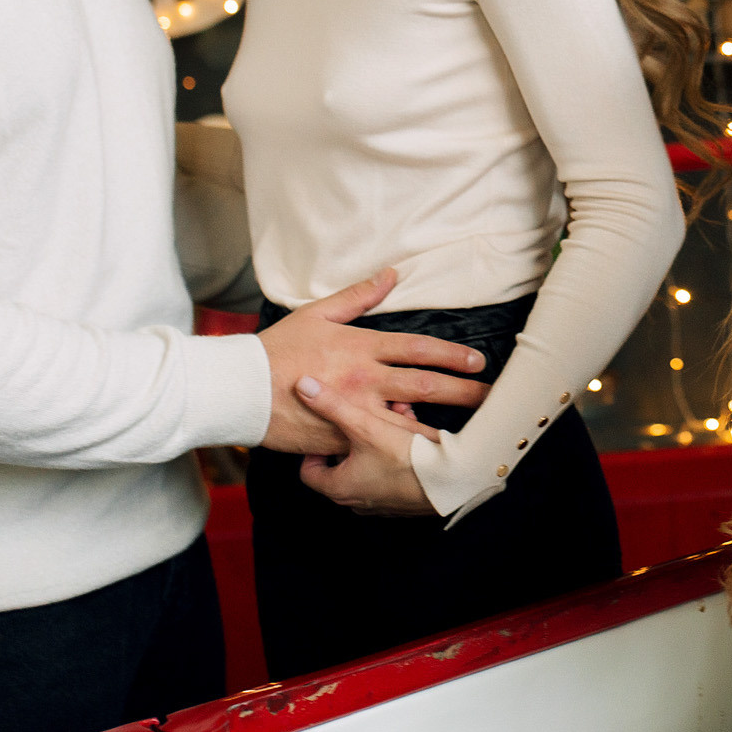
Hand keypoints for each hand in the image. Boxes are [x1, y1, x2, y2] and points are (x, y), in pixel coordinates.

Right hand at [256, 269, 488, 455]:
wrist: (241, 388)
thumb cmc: (278, 348)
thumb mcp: (318, 313)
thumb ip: (359, 296)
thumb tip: (390, 274)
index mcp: (362, 347)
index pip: (419, 348)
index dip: (453, 355)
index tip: (478, 362)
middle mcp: (364, 378)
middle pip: (425, 384)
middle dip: (462, 391)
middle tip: (491, 398)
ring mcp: (353, 410)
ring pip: (408, 421)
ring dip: (442, 427)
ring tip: (471, 435)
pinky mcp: (339, 438)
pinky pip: (376, 445)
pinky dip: (400, 449)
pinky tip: (425, 458)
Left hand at [296, 391, 436, 515]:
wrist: (451, 480)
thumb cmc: (404, 457)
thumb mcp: (365, 425)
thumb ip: (332, 405)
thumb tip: (302, 385)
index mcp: (340, 488)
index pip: (308, 472)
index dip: (313, 449)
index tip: (326, 431)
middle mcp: (357, 501)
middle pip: (341, 467)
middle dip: (354, 438)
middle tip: (365, 419)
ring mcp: (383, 504)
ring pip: (370, 467)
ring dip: (379, 442)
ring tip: (396, 417)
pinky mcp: (406, 502)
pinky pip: (392, 474)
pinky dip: (396, 454)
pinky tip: (414, 431)